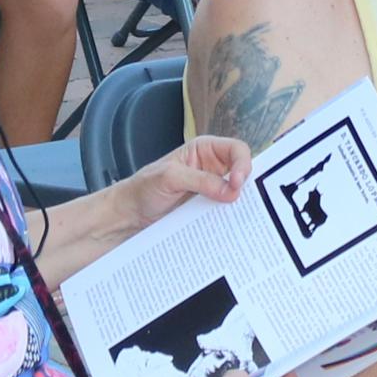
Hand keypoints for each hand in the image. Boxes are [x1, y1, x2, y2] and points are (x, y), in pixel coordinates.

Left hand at [119, 135, 251, 236]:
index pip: (236, 149)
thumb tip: (231, 190)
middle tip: (242, 202)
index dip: (242, 164)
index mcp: (204, 150)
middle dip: (247, 186)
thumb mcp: (169, 177)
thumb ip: (200, 180)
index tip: (237, 183)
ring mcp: (211, 190)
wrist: (130, 215)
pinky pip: (225, 213)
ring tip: (237, 216)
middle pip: (242, 172)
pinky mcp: (207, 210)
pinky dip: (228, 219)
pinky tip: (227, 226)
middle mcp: (212, 168)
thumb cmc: (143, 188)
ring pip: (237, 195)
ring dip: (238, 205)